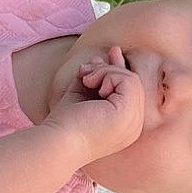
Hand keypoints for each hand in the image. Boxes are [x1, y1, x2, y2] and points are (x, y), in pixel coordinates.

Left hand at [43, 46, 146, 161]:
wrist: (58, 141)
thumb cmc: (65, 123)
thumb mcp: (82, 94)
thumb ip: (96, 78)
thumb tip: (104, 56)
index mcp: (124, 126)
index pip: (130, 92)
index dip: (121, 71)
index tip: (113, 50)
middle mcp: (133, 126)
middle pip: (132, 84)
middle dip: (108, 69)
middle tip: (85, 69)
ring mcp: (134, 121)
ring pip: (130, 79)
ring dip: (104, 72)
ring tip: (85, 80)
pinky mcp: (129, 112)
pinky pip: (127, 80)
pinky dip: (106, 75)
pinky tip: (90, 84)